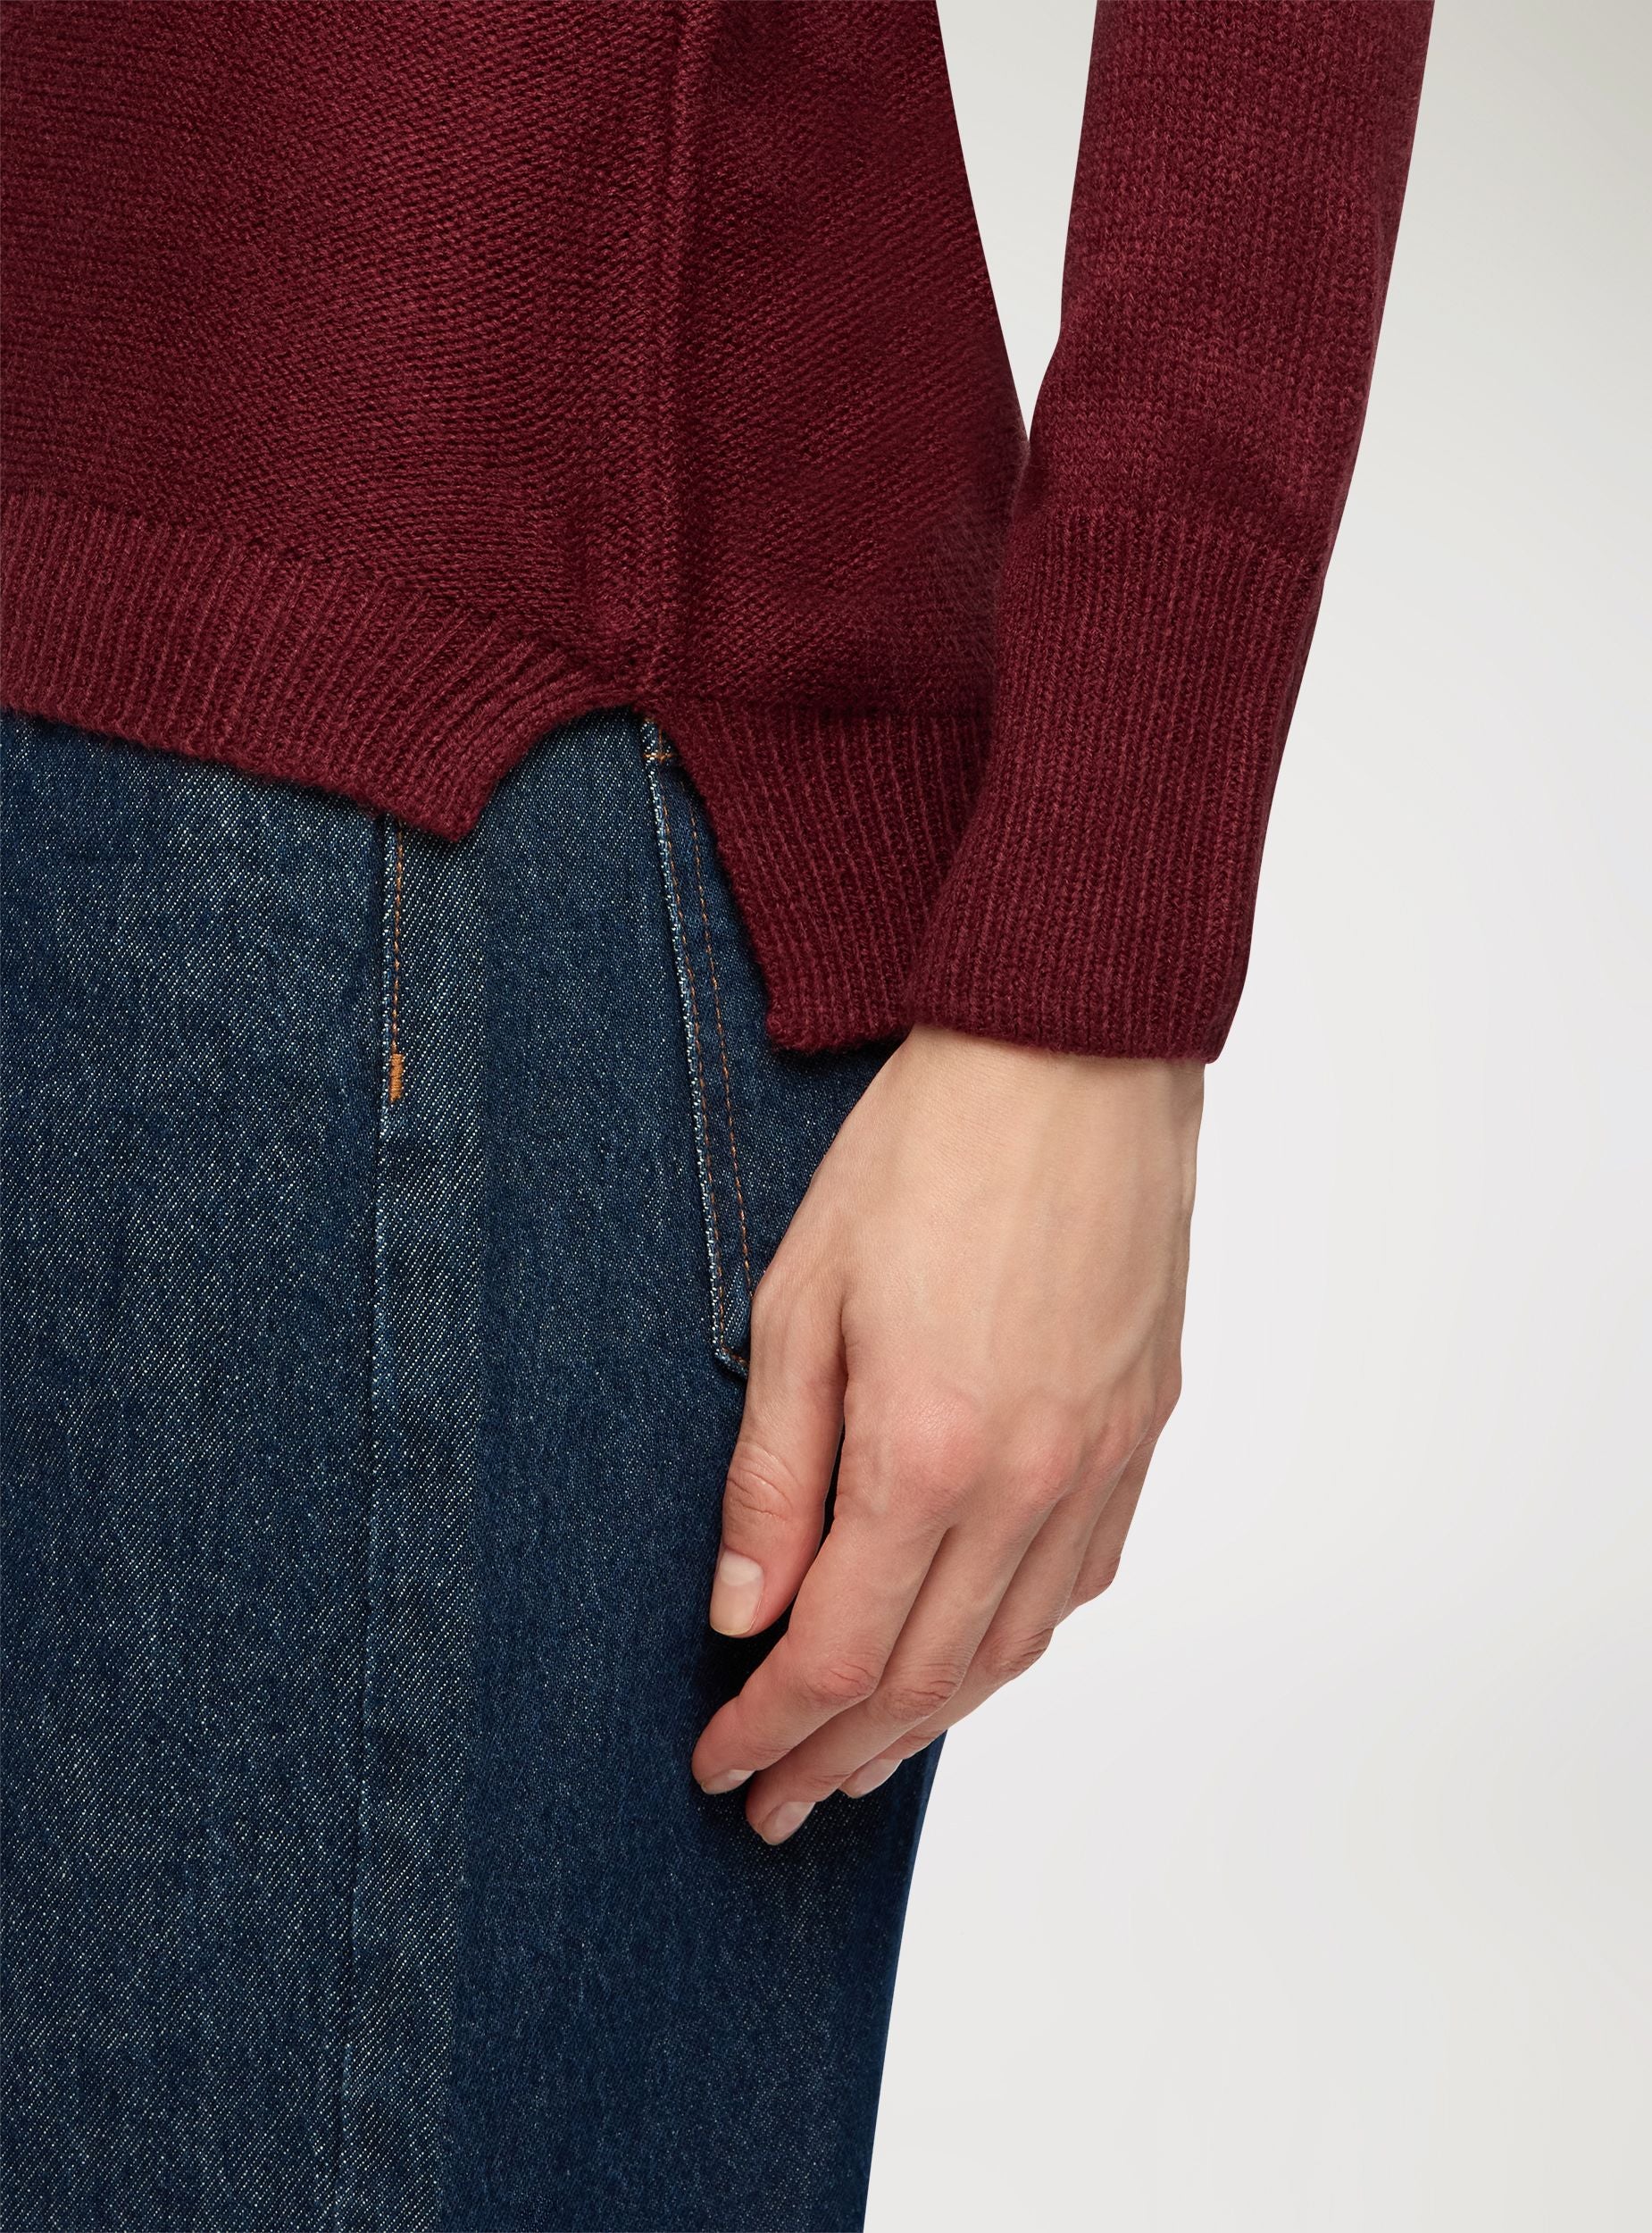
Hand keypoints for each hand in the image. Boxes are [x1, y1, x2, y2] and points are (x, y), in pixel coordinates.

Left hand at [690, 1025, 1201, 1841]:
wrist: (1074, 1056)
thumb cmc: (924, 1155)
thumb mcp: (800, 1303)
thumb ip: (774, 1474)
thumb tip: (743, 1613)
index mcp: (927, 1454)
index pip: (835, 1648)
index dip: (770, 1727)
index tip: (719, 1765)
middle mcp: (1028, 1484)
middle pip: (923, 1675)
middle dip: (835, 1755)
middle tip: (774, 1806)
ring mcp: (1099, 1463)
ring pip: (1012, 1647)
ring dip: (926, 1723)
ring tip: (861, 1766)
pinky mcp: (1142, 1431)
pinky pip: (1079, 1582)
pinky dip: (1014, 1646)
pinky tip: (973, 1661)